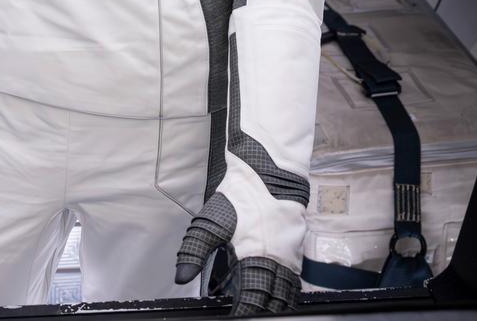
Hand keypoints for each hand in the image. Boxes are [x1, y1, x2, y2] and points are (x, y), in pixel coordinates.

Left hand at [175, 193, 300, 315]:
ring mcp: (290, 256)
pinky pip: (293, 281)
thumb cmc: (241, 195)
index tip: (234, 319)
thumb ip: (194, 250)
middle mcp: (277, 261)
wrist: (270, 171)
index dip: (244, 314)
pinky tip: (276, 298)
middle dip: (261, 313)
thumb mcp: (212, 221)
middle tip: (246, 317)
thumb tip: (181, 277)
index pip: (252, 300)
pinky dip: (285, 294)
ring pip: (286, 294)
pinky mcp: (295, 250)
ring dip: (275, 306)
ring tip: (262, 312)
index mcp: (256, 258)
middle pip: (273, 303)